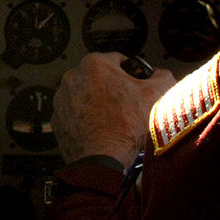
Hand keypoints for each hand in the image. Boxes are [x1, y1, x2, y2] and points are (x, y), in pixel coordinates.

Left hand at [52, 52, 176, 166]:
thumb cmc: (126, 127)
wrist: (104, 160)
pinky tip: (101, 128)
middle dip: (113, 87)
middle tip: (127, 103)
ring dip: (98, 102)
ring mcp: (62, 100)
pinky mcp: (57, 120)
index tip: (138, 84)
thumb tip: (160, 74)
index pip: (119, 60)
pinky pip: (75, 113)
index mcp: (95, 64)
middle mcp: (73, 78)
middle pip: (100, 76)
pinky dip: (86, 118)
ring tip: (115, 118)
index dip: (132, 72)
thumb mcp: (158, 94)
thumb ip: (162, 76)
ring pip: (86, 94)